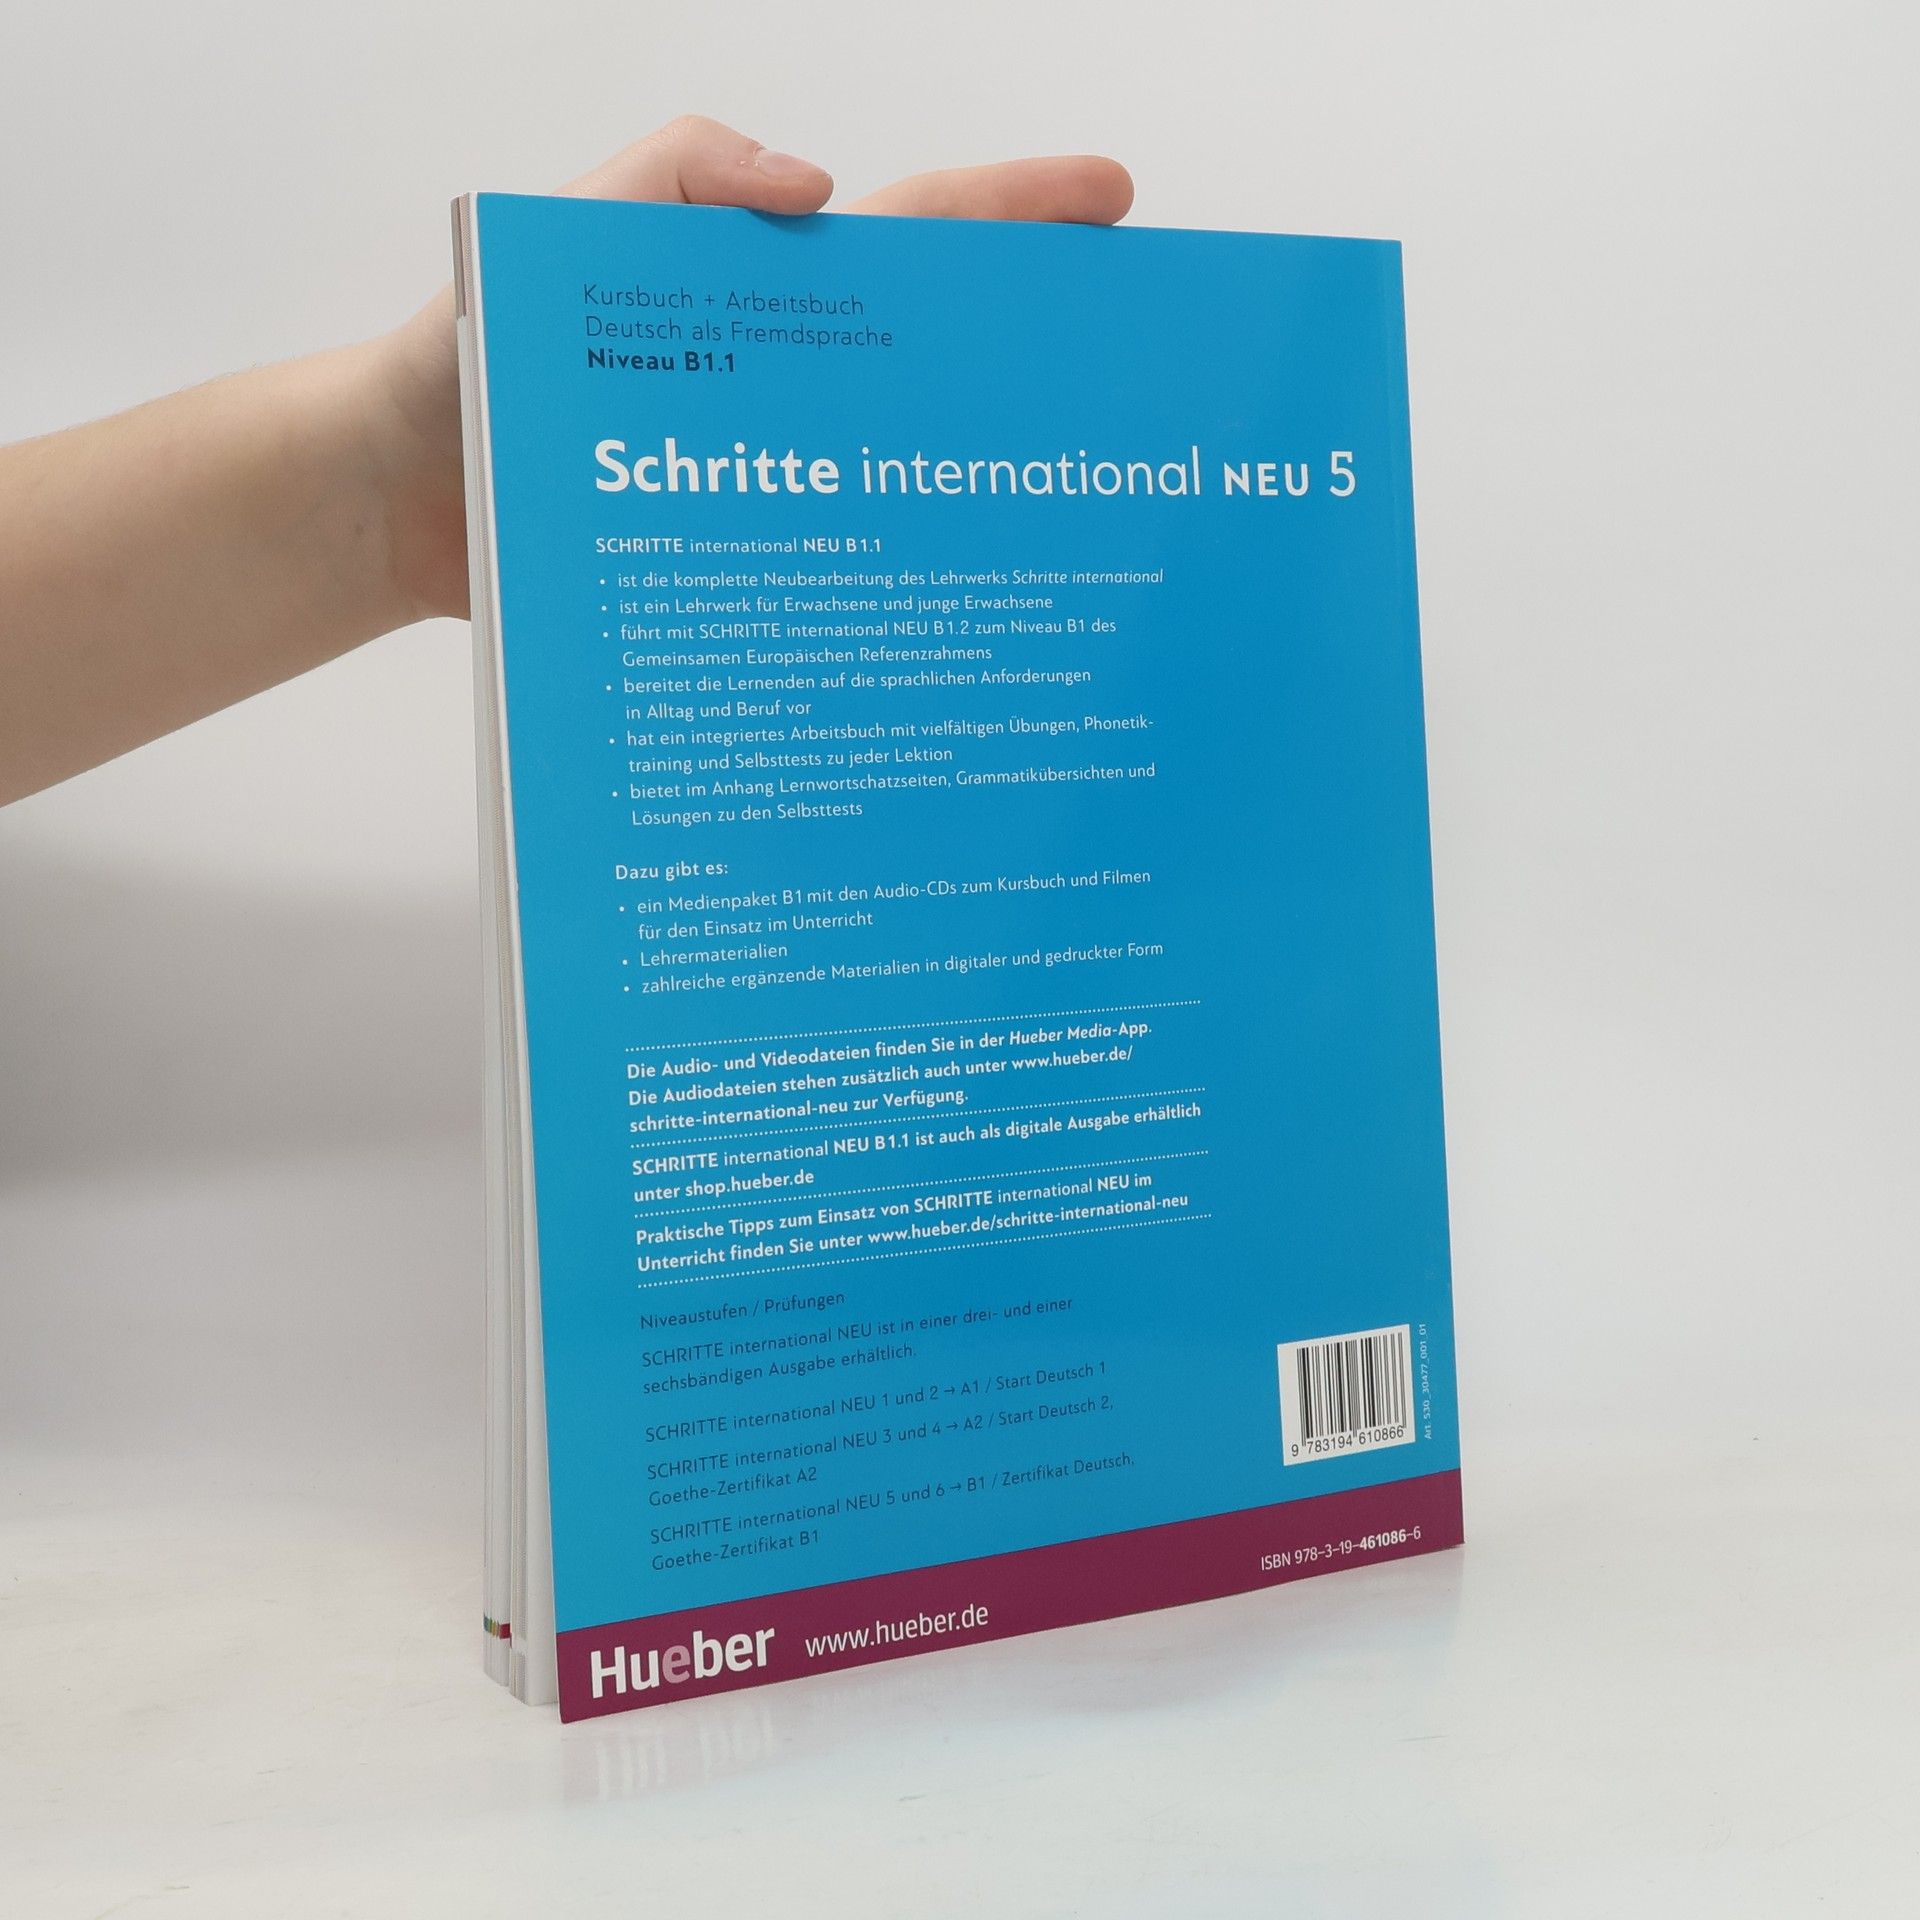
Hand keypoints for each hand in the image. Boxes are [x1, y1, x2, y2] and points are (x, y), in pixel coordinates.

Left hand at [368, 116, 1132, 623]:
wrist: (390, 507)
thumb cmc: (457, 360)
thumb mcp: (556, 231)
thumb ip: (674, 180)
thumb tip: (821, 193)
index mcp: (759, 299)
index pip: (909, 237)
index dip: (1012, 215)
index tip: (1112, 203)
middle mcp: (784, 390)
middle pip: (937, 366)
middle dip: (1042, 363)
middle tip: (1136, 386)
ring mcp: (770, 480)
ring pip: (901, 480)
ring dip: (986, 501)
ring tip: (1080, 528)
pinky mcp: (739, 567)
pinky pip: (832, 572)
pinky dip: (893, 596)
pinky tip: (953, 638)